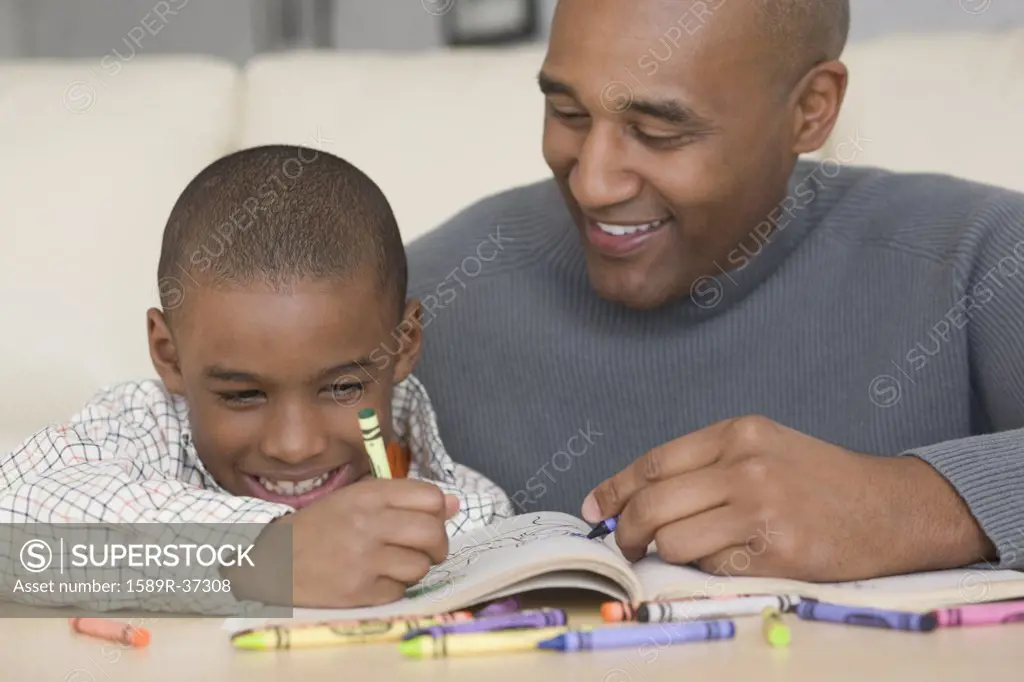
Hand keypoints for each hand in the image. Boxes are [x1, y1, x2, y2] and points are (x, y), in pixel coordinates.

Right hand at [235, 479, 458, 607]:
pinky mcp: (359, 591)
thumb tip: (454, 503)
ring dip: (415, 567)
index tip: (429, 519)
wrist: (272, 561)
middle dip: (438, 545)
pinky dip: (393, 587)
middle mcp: (367, 524)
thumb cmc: (320, 526)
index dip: (437, 510)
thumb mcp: (356, 499)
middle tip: (427, 549)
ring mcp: (363, 559)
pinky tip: (375, 578)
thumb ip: (404, 497)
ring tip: (393, 562)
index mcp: (368, 495)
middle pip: (433, 533)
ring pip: (420, 566)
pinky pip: (400, 590)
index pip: (431, 497)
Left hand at [581, 416, 993, 581]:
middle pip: (653, 504)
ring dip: (668, 553)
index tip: (596, 508)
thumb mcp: (763, 449)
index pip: (654, 463)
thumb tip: (635, 499)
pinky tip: (730, 559)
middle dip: (628, 530)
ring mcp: (761, 509)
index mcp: (737, 434)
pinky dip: (708, 569)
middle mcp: (745, 466)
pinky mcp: (776, 551)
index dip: (616, 489)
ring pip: (673, 540)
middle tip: (627, 544)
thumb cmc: (820, 479)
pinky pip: (711, 568)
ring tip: (689, 551)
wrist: (892, 507)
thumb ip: (704, 467)